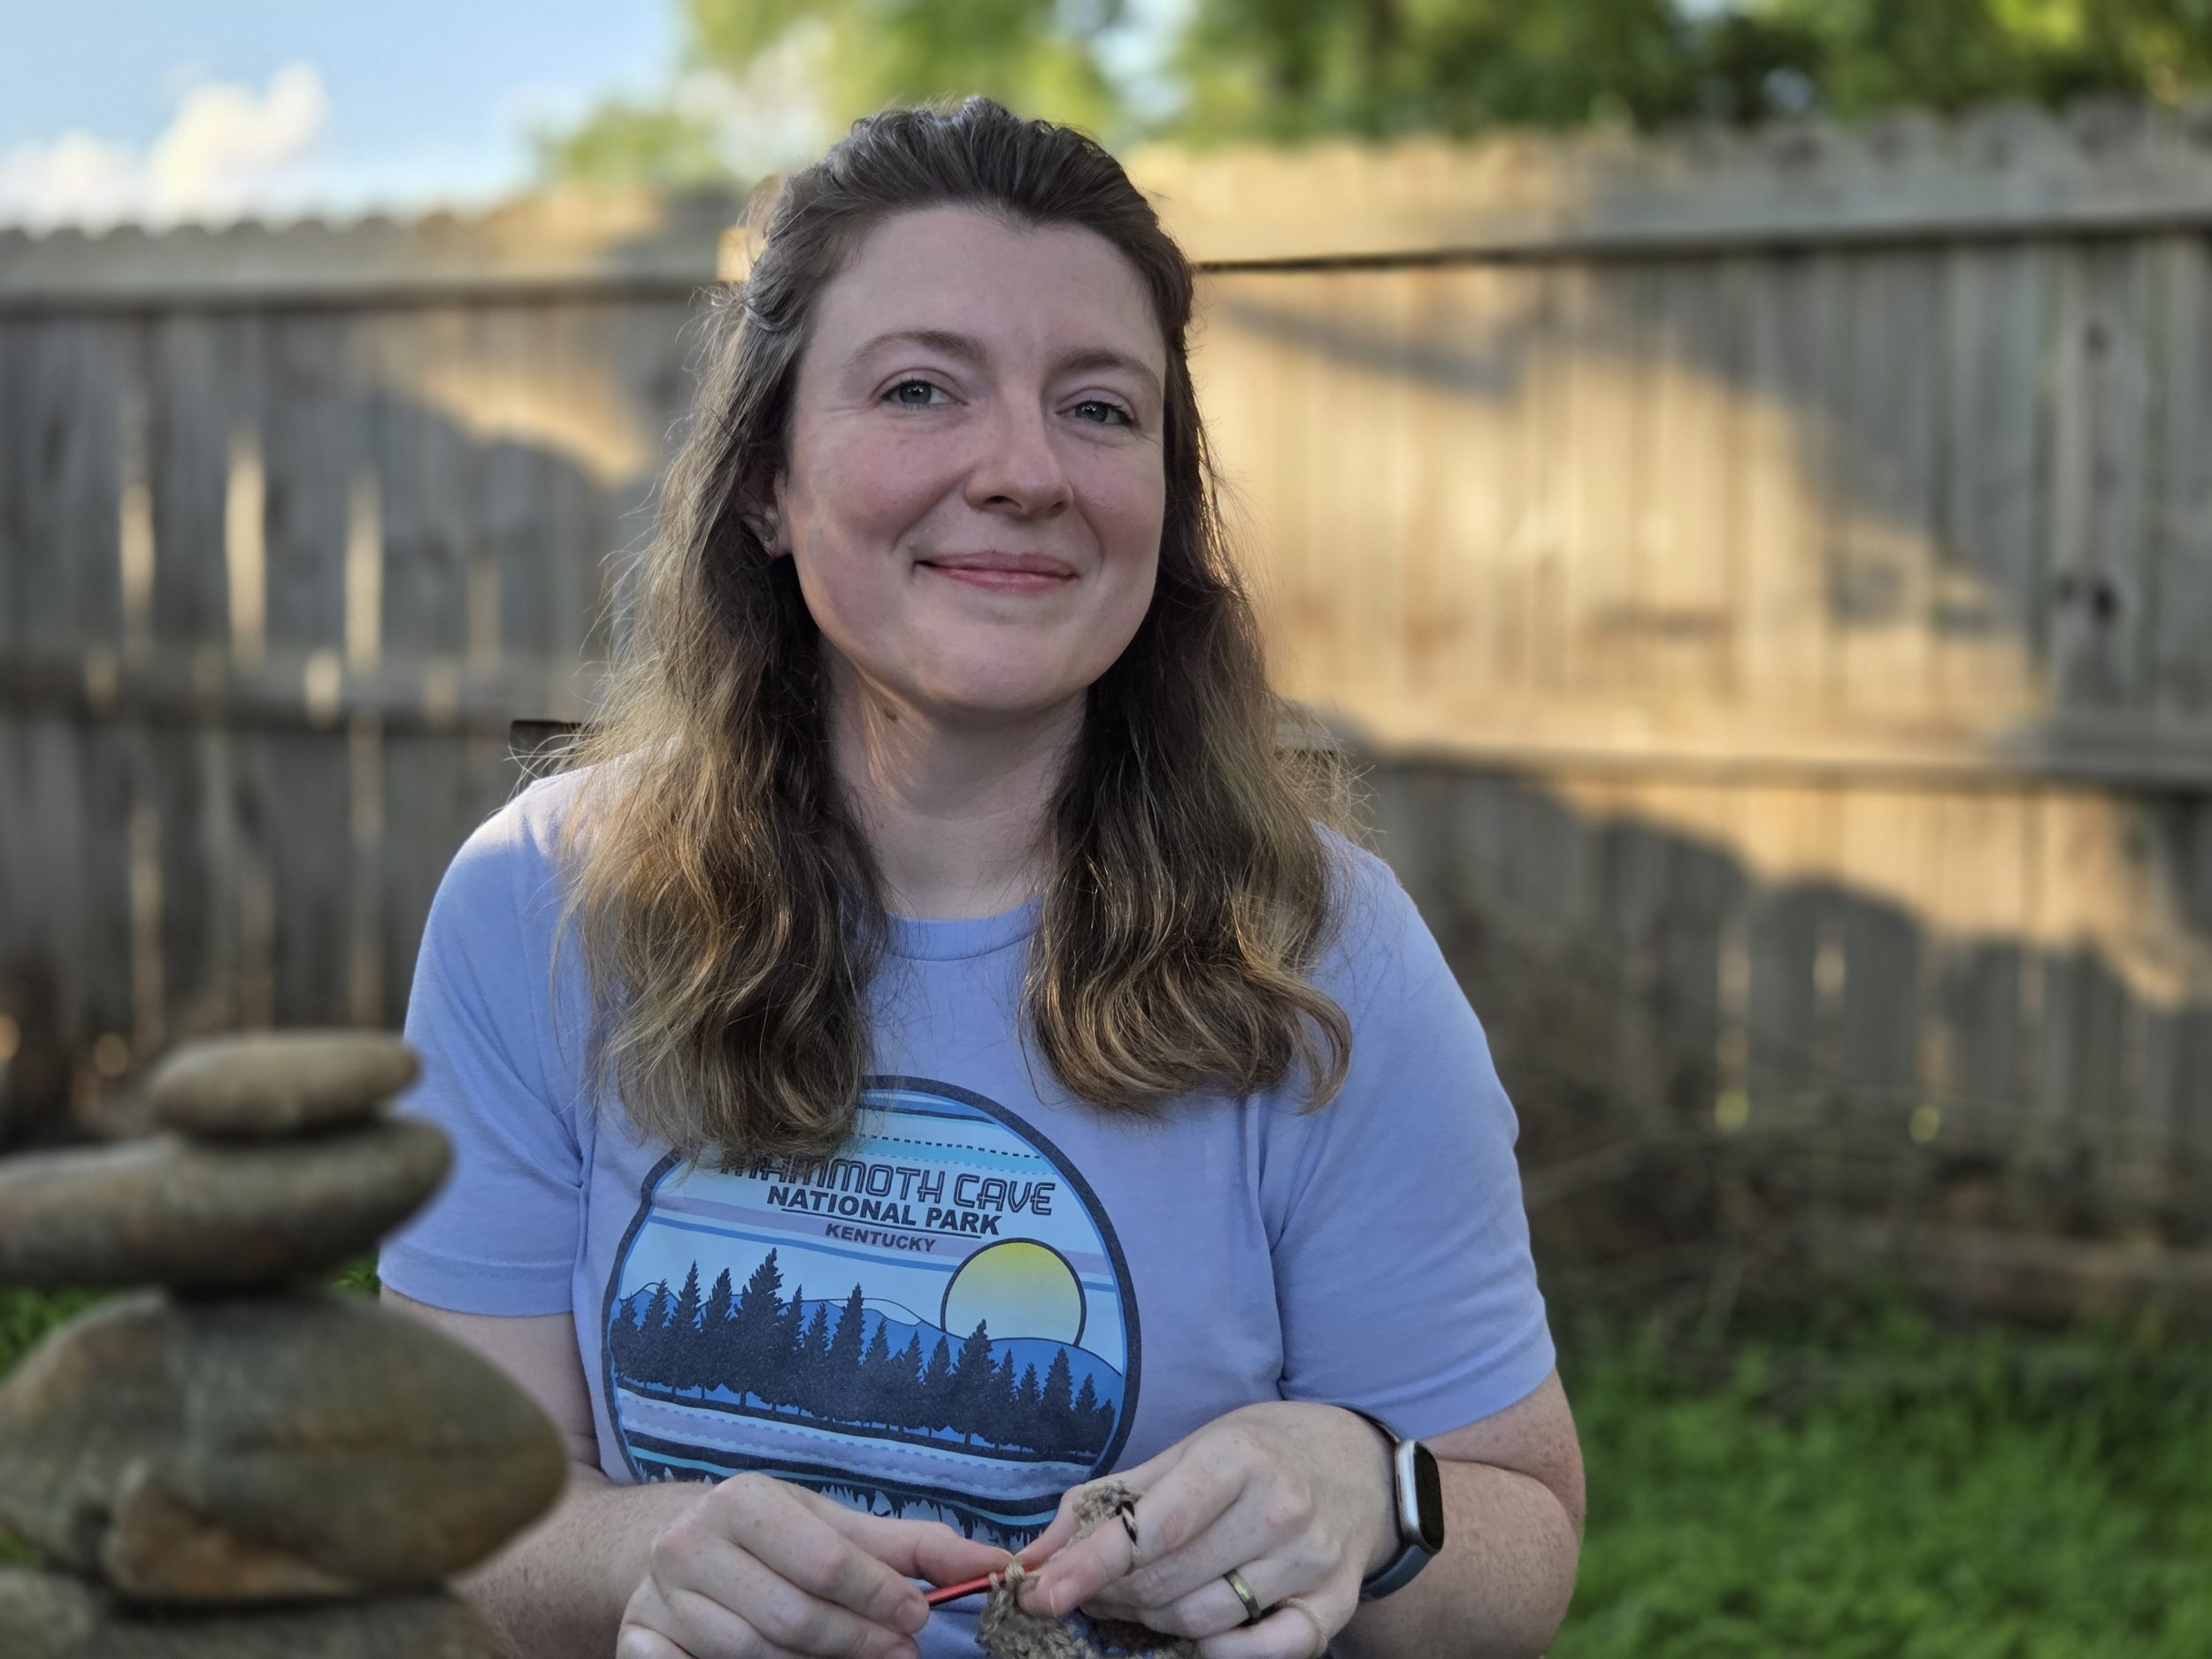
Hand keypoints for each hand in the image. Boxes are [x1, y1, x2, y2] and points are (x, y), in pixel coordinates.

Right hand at [615, 1474, 1011, 1658]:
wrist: (671, 1547)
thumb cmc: (772, 1539)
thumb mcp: (836, 1526)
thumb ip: (914, 1546)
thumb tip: (999, 1563)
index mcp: (744, 1501)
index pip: (826, 1561)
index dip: (879, 1597)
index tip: (919, 1620)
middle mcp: (690, 1544)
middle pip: (792, 1617)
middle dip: (858, 1643)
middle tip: (901, 1655)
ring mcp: (658, 1598)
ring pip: (750, 1656)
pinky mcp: (636, 1642)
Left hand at [1015, 1402, 1395, 1656]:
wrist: (1360, 1466)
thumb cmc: (1261, 1453)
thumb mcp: (1189, 1451)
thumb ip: (1112, 1501)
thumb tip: (1038, 1555)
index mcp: (1238, 1459)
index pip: (1154, 1528)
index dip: (1092, 1566)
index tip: (1043, 1592)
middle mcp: (1280, 1510)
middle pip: (1170, 1583)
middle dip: (1114, 1596)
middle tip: (1094, 1590)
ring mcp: (1311, 1563)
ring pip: (1204, 1622)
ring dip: (1156, 1623)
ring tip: (1144, 1601)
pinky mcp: (1335, 1605)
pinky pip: (1265, 1653)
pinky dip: (1219, 1652)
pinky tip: (1201, 1630)